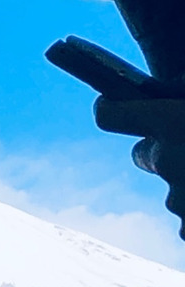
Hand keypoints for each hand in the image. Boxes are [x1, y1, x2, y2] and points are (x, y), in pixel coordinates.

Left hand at [94, 96, 184, 239]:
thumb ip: (180, 95)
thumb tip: (173, 85)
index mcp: (173, 122)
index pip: (108, 116)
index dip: (109, 109)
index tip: (109, 105)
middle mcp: (167, 161)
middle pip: (145, 154)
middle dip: (165, 150)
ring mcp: (178, 201)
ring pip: (172, 189)